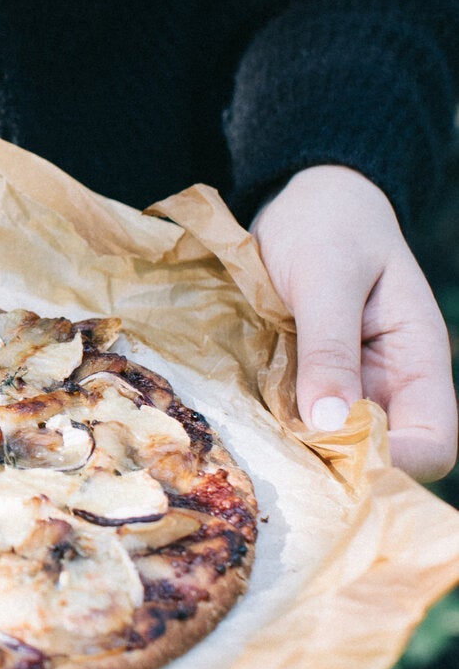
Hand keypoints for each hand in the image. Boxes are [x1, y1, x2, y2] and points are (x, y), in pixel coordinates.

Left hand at [252, 163, 456, 481]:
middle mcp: (386, 388)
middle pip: (376, 460)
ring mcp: (344, 390)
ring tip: (249, 444)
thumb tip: (329, 424)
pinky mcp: (302, 386)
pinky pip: (291, 423)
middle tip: (276, 459)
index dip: (393, 464)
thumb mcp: (328, 276)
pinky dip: (270, 428)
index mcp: (417, 363)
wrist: (306, 199)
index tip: (332, 457)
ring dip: (293, 452)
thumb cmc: (331, 225)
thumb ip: (330, 346)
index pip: (430, 444)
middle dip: (332, 469)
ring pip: (328, 449)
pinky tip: (238, 424)